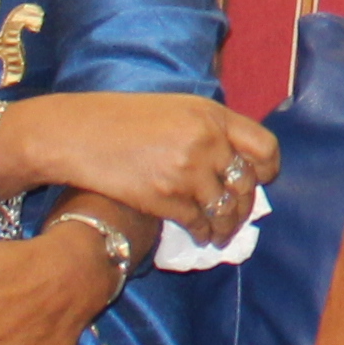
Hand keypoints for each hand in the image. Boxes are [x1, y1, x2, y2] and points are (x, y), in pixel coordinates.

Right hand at [2, 92, 273, 247]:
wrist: (75, 133)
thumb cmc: (120, 120)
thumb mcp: (175, 109)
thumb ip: (209, 129)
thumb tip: (236, 160)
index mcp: (212, 115)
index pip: (264, 147)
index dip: (268, 169)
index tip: (262, 180)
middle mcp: (207, 141)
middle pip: (247, 184)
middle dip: (246, 206)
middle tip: (239, 216)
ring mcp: (187, 171)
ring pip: (226, 209)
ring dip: (227, 227)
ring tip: (221, 234)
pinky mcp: (166, 198)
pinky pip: (199, 223)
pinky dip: (203, 233)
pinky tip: (200, 236)